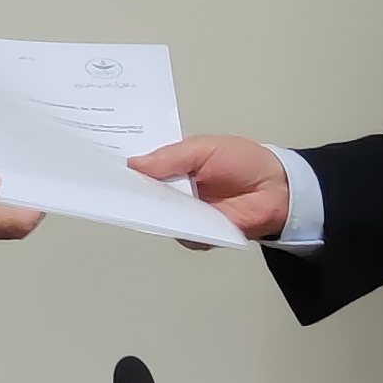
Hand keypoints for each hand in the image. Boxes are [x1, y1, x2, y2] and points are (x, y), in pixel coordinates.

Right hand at [125, 137, 286, 245]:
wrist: (277, 188)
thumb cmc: (244, 161)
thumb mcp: (203, 148)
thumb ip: (169, 157)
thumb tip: (134, 164)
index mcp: (174, 166)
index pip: (144, 168)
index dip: (127, 168)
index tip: (106, 166)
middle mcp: (176, 191)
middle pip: (146, 195)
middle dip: (133, 191)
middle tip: (116, 187)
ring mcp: (187, 213)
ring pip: (159, 216)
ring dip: (153, 210)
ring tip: (144, 201)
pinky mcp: (199, 233)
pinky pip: (181, 234)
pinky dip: (179, 227)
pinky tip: (176, 218)